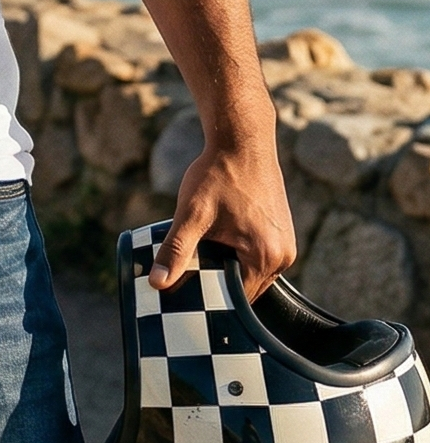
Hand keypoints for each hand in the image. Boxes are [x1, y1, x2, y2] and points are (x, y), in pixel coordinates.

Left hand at [151, 141, 297, 302]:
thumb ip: (176, 250)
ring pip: (250, 273)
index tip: (188, 300)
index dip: (212, 300)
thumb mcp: (191, 214)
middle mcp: (284, 255)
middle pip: (246, 289)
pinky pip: (257, 257)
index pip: (238, 299)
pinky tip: (216, 244)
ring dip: (227, 269)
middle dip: (218, 285)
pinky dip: (237, 256)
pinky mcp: (280, 232)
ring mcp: (285, 244)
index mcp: (267, 257)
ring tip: (200, 259)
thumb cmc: (218, 174)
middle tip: (188, 280)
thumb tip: (158, 283)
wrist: (241, 141)